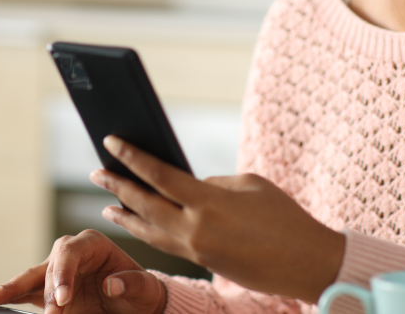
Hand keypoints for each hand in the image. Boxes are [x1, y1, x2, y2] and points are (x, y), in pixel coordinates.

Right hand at [0, 229, 167, 313]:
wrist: (136, 306)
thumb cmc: (141, 292)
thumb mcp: (146, 288)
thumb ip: (132, 283)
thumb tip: (111, 284)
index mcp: (91, 243)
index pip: (70, 252)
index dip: (63, 274)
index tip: (63, 300)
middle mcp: (69, 254)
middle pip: (46, 266)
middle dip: (42, 289)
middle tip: (50, 313)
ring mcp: (54, 273)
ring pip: (27, 279)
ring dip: (7, 291)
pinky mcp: (46, 292)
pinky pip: (20, 294)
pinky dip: (0, 297)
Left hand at [90, 135, 344, 302]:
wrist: (307, 262)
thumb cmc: (284, 216)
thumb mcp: (248, 184)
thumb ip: (211, 184)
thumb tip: (186, 187)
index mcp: (207, 202)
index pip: (158, 175)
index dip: (131, 157)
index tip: (111, 142)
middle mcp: (195, 229)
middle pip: (144, 205)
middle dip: (118, 187)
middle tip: (97, 173)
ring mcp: (197, 250)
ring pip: (149, 231)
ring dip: (126, 216)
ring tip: (108, 204)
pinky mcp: (204, 263)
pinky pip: (166, 244)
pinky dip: (147, 233)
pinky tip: (139, 224)